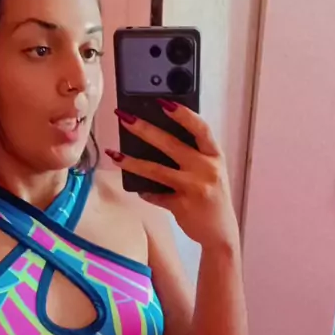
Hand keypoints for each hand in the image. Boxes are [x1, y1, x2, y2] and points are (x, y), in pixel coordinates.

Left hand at [108, 101, 239, 250]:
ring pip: (157, 171)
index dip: (183, 114)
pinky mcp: (181, 206)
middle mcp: (206, 169)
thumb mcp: (211, 171)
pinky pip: (155, 195)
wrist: (220, 233)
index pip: (201, 129)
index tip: (162, 102)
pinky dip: (144, 191)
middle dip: (144, 129)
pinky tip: (136, 188)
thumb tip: (158, 137)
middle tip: (124, 117)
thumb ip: (194, 156)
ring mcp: (194, 188)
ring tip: (114, 154)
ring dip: (132, 162)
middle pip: (171, 144)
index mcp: (215, 156)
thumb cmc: (213, 197)